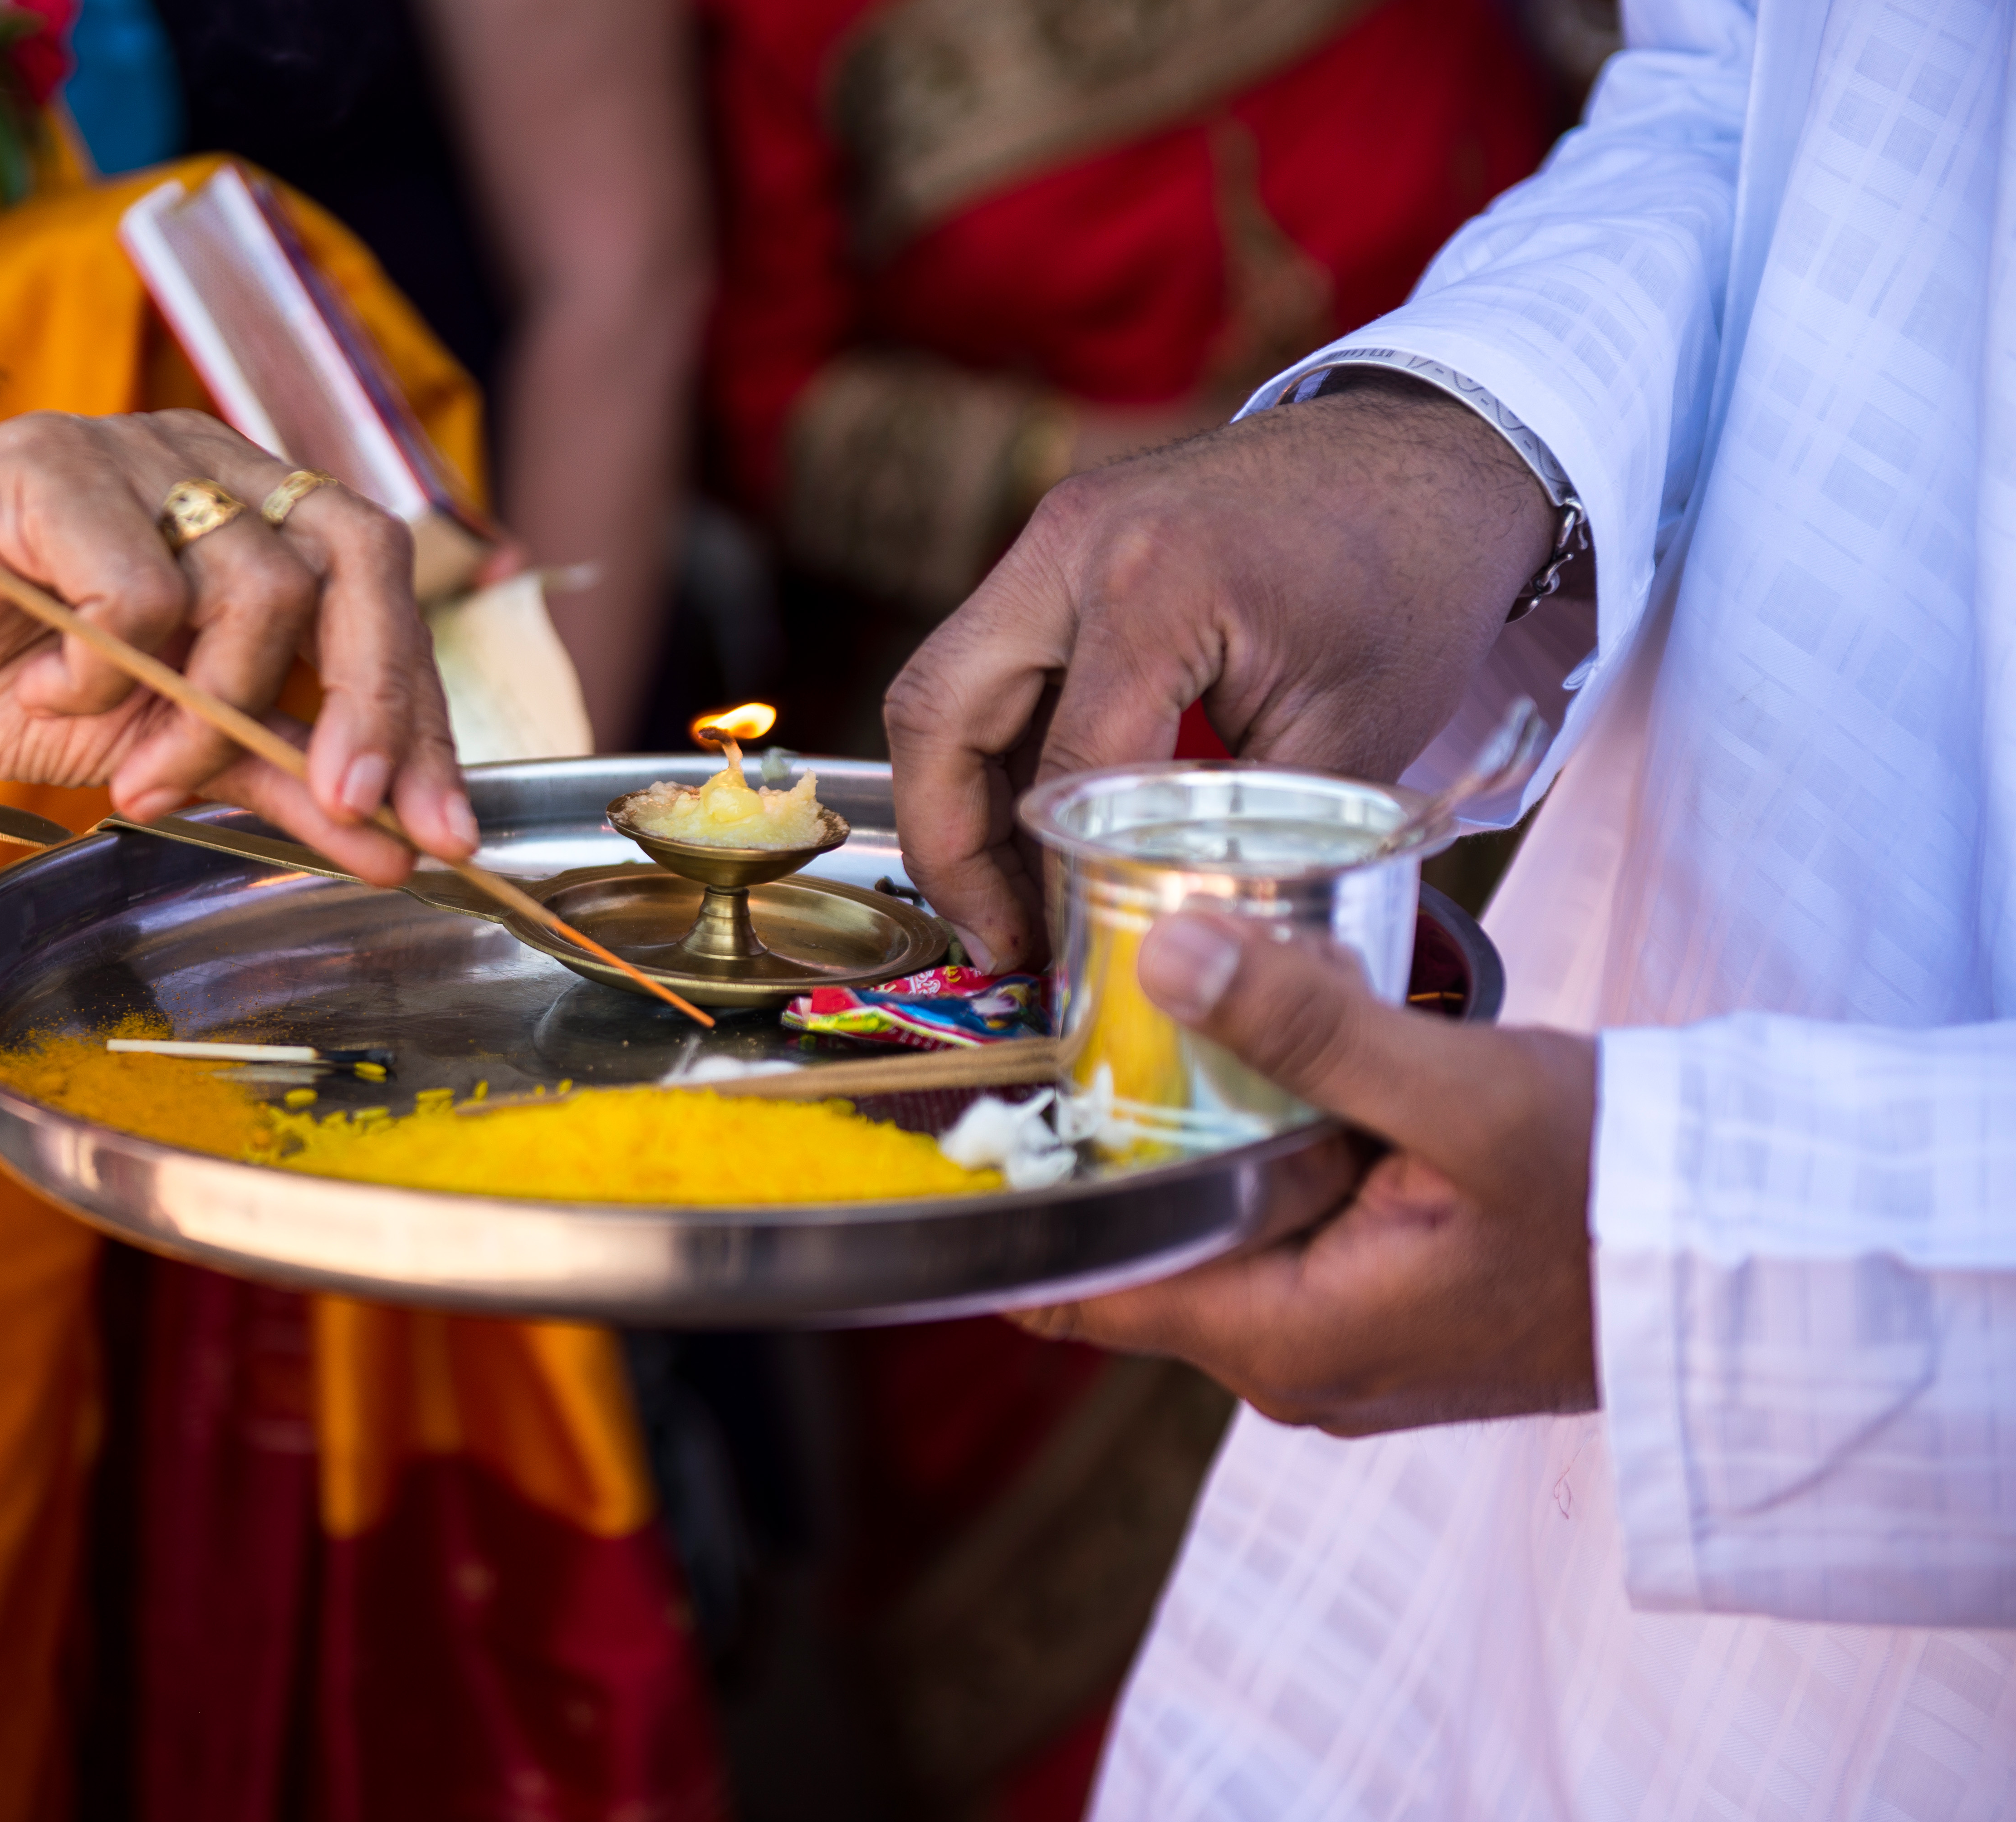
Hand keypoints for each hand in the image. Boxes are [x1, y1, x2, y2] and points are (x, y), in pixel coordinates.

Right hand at [0, 410, 473, 881]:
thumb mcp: (177, 753)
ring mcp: (131, 448)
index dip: (422, 714)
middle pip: (357, 558)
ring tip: (140, 775)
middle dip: (370, 700)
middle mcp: (210, 460)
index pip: (384, 592)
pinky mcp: (46, 462)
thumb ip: (286, 783)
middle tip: (350, 805)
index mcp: (256, 511)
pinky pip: (137, 587)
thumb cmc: (13, 689)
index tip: (439, 831)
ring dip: (207, 715)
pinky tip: (50, 689)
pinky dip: (106, 671)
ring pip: (251, 587)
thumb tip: (399, 849)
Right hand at [884, 377, 1557, 970]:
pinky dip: (1002, 750)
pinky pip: (993, 660)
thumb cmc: (1415, 582)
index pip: (1061, 768)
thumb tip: (1169, 935)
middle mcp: (1073, 544)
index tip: (1061, 954)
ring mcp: (1058, 532)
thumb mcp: (1350, 736)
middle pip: (935, 711)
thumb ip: (1249, 839)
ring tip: (1012, 898)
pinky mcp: (1064, 543)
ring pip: (945, 685)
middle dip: (945, 845)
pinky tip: (1047, 825)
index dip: (1049, 878)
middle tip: (993, 939)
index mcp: (1153, 586)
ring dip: (959, 800)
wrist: (1440, 450)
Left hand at [1016, 912, 1597, 1434]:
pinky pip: (1277, 1237)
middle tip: (1090, 1017)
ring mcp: (1337, 1348)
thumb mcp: (1466, 1095)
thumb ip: (1316, 1030)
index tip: (986, 1099)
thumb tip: (1170, 954)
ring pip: (1212, 1235)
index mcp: (1285, 1339)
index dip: (1026, 1196)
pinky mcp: (1379, 1314)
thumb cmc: (1621, 1189)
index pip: (1082, 1290)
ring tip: (1177, 1023)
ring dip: (1197, 1144)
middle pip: (1141, 1254)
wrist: (1754, 1259)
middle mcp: (1293, 1367)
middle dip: (1115, 1146)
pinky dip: (1265, 1162)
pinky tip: (1283, 1076)